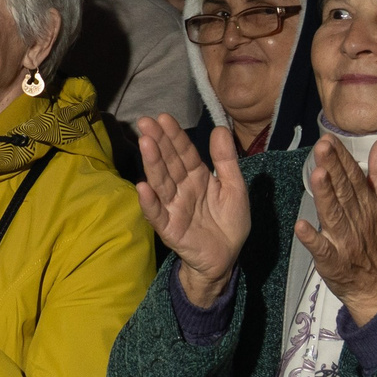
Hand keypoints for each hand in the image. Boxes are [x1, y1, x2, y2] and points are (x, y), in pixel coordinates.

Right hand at [132, 116, 249, 307]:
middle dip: (158, 142)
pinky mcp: (169, 229)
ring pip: (161, 183)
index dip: (175, 136)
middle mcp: (181, 189)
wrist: (227, 258)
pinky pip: (158, 215)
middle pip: (169, 163)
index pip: (184, 153)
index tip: (163, 117)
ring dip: (152, 164)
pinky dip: (150, 202)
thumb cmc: (229, 223)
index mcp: (197, 177)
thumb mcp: (234, 188)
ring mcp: (173, 208)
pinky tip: (142, 188)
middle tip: (145, 122)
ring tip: (145, 144)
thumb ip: (226, 161)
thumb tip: (220, 129)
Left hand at [295, 135, 376, 325]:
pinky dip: (312, 238)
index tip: (330, 139)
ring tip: (317, 174)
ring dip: (325, 195)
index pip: (353, 177)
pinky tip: (301, 226)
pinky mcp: (333, 261)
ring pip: (334, 214)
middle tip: (322, 146)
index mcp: (367, 205)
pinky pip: (322, 249)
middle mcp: (357, 219)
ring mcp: (345, 240)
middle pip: (343, 191)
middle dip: (333, 168)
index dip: (342, 158)